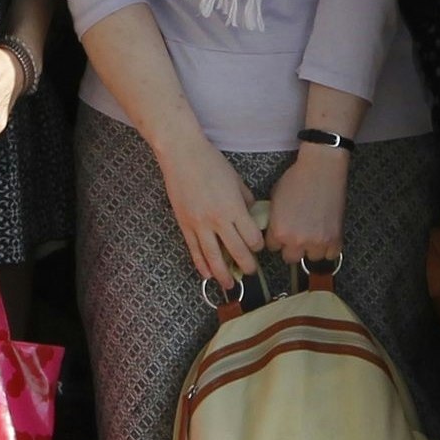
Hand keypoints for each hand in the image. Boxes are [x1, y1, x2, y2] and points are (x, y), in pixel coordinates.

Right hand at [157, 141, 265, 290]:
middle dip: (246, 265)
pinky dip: (201, 264)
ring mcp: (199, 224)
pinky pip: (194, 249)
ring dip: (223, 273)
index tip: (258, 246)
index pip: (252, 238)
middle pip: (237, 251)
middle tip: (251, 271)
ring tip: (229, 285)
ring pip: (213, 257)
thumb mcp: (236, 180)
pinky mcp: (184, 224)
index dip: (258, 246)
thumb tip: (250, 214)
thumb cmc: (211, 163)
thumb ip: (245, 200)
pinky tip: (207, 274)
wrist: (181, 155)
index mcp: (234, 209)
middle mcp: (218, 220)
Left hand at [265, 146, 349, 268]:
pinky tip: (325, 236)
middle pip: (290, 258)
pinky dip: (328, 247)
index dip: (276, 239)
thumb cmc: (296, 180)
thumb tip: (274, 228)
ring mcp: (318, 241)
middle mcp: (297, 241)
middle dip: (291, 248)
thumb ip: (274, 220)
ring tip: (312, 234)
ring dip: (311, 248)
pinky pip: (331, 254)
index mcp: (279, 232)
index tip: (280, 233)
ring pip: (311, 258)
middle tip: (295, 235)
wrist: (321, 170)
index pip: (272, 248)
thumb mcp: (274, 201)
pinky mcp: (336, 238)